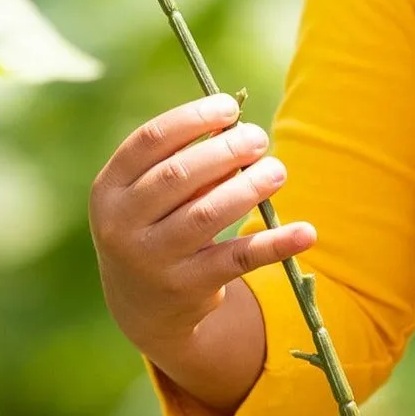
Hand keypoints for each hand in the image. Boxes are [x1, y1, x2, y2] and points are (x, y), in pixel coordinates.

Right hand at [88, 92, 315, 415]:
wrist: (143, 308)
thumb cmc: (156, 228)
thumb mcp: (153, 197)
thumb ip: (185, 162)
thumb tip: (236, 126)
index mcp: (109, 189)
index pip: (150, 141)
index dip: (191, 119)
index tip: (229, 107)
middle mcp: (121, 224)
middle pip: (178, 176)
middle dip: (224, 151)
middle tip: (259, 139)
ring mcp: (152, 259)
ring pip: (206, 215)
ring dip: (248, 188)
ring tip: (278, 171)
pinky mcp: (187, 287)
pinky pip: (237, 259)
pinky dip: (274, 244)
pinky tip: (305, 232)